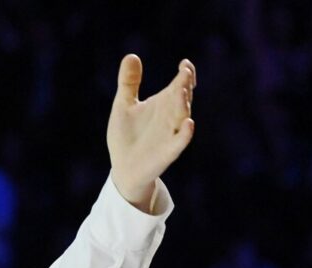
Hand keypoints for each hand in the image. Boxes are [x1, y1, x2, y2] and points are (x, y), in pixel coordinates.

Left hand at [107, 54, 195, 211]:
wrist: (123, 167)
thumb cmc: (126, 135)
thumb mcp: (124, 105)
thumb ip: (129, 82)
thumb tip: (131, 55)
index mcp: (163, 103)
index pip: (179, 84)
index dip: (185, 74)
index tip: (184, 64)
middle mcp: (171, 116)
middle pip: (182, 98)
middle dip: (184, 86)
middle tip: (184, 74)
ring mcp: (171, 134)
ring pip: (182, 117)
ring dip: (184, 105)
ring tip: (183, 91)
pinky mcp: (168, 152)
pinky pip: (180, 141)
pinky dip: (185, 133)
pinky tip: (189, 124)